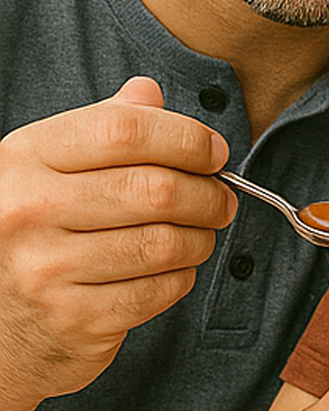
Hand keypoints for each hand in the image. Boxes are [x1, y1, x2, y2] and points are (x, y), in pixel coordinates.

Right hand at [0, 76, 232, 410]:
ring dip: (200, 238)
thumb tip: (147, 93)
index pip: (124, 130)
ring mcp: (46, 269)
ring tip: (200, 234)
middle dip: (208, 194)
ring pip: (165, 243)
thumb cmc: (34, 231)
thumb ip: (100, 126)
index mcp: (25, 158)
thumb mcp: (48, 167)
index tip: (215, 153)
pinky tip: (173, 269)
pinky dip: (182, 277)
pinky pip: (160, 290)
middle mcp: (28, 210)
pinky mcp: (74, 318)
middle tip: (222, 200)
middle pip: (156, 189)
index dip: (186, 138)